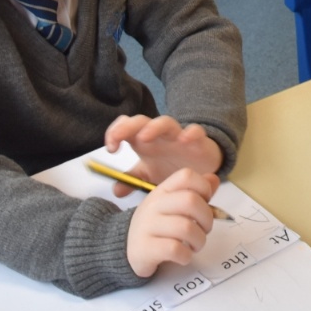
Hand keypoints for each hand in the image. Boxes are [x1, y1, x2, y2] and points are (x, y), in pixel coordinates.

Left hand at [104, 113, 222, 188]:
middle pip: (141, 121)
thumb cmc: (171, 166)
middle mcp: (159, 135)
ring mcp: (178, 136)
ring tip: (145, 136)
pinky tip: (186, 139)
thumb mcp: (149, 175)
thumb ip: (132, 180)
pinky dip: (191, 133)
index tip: (110, 149)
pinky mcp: (198, 141)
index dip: (114, 132)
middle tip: (118, 138)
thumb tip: (116, 190)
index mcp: (144, 141)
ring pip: (166, 122)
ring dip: (154, 127)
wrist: (201, 167)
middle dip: (128, 126)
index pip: (125, 127)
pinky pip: (196, 131)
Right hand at [124, 167, 220, 276]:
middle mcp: (153, 205)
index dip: (204, 188)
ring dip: (199, 241)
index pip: (186, 176)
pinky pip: (175, 249)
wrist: (125, 249)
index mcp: (162, 191)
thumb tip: (213, 180)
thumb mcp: (172, 205)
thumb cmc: (157, 226)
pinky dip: (186, 255)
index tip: (205, 203)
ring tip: (195, 245)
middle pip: (191, 201)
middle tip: (204, 230)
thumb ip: (194, 192)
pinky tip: (184, 256)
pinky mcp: (145, 249)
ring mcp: (147, 226)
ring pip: (187, 228)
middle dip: (207, 219)